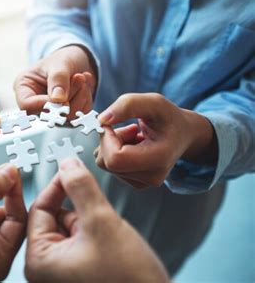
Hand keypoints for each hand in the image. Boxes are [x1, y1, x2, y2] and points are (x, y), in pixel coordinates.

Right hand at [14, 45, 95, 118]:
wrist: (78, 61)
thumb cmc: (63, 58)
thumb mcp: (60, 63)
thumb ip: (58, 79)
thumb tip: (59, 99)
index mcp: (24, 88)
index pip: (27, 105)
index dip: (45, 104)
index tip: (62, 94)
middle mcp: (35, 103)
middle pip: (47, 115)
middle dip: (68, 98)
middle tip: (79, 77)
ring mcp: (51, 112)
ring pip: (65, 117)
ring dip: (79, 98)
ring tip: (82, 78)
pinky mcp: (67, 115)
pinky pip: (78, 116)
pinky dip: (85, 101)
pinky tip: (85, 87)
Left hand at [25, 158, 168, 282]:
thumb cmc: (128, 280)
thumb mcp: (101, 223)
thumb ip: (82, 188)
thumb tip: (67, 163)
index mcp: (38, 261)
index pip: (39, 210)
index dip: (57, 187)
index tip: (72, 170)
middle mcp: (45, 269)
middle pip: (54, 219)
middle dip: (78, 209)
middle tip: (99, 211)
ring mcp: (61, 272)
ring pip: (69, 228)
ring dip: (89, 222)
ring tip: (110, 238)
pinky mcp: (77, 273)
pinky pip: (80, 241)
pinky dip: (95, 234)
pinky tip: (112, 245)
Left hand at [95, 93, 216, 187]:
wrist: (183, 134)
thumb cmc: (169, 117)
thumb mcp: (153, 102)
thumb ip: (127, 105)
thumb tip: (101, 120)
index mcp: (159, 159)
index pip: (115, 158)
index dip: (106, 139)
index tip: (113, 123)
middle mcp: (152, 177)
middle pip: (107, 162)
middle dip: (109, 141)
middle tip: (129, 128)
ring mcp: (143, 183)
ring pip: (105, 164)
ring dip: (112, 145)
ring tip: (134, 135)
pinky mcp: (135, 182)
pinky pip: (110, 167)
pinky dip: (114, 152)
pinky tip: (133, 145)